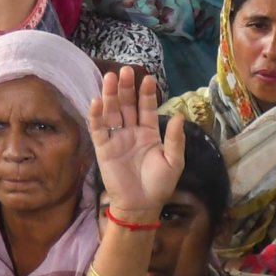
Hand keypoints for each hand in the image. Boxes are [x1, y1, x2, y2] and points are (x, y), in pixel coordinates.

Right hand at [87, 66, 184, 215]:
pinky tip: (96, 101)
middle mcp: (131, 132)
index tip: (148, 78)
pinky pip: (98, 128)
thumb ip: (174, 139)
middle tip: (125, 71)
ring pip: (112, 112)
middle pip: (127, 105)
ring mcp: (116, 138)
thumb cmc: (159, 184)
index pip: (146, 108)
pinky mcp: (103, 147)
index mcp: (148, 133)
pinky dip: (96, 115)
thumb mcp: (174, 161)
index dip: (146, 94)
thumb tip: (178, 116)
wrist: (141, 204)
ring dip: (110, 95)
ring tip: (109, 78)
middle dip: (126, 88)